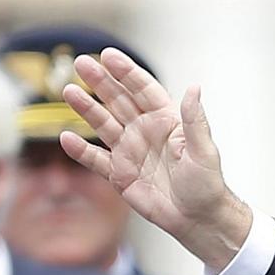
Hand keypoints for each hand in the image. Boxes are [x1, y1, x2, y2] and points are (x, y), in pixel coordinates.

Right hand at [59, 48, 250, 269]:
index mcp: (166, 121)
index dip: (126, 72)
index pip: (143, 90)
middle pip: (118, 101)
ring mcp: (130, 151)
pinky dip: (81, 150)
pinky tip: (66, 138)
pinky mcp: (120, 174)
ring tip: (69, 91)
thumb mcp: (204, 151)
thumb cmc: (207, 185)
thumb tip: (194, 87)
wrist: (199, 219)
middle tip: (81, 63)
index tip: (108, 55)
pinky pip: (95, 159)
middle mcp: (145, 132)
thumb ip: (195, 120)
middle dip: (101, 82)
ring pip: (103, 124)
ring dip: (86, 108)